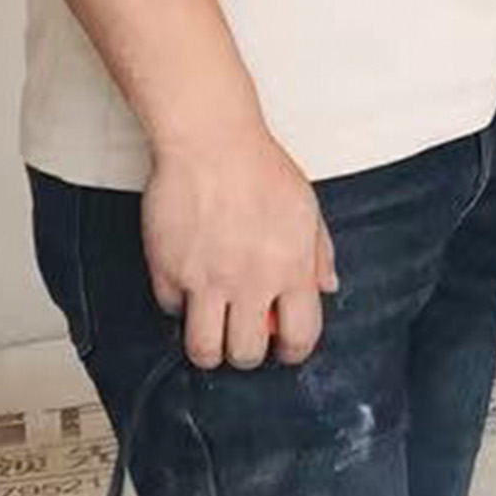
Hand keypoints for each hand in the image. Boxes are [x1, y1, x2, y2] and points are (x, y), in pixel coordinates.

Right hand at [144, 122, 335, 368]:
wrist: (211, 141)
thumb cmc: (259, 167)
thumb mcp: (306, 209)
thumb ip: (319, 254)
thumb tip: (326, 288)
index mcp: (291, 269)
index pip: (300, 338)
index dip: (293, 351)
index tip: (284, 347)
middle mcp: (250, 281)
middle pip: (247, 354)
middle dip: (247, 354)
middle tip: (242, 337)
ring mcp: (206, 279)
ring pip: (203, 350)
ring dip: (209, 348)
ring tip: (212, 329)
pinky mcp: (169, 270)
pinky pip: (171, 310)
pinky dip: (179, 305)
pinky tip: (188, 285)